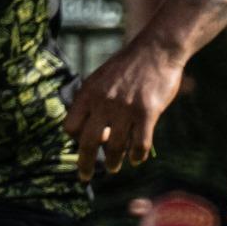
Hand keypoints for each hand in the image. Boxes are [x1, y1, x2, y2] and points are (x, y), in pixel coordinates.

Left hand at [63, 37, 185, 180]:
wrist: (156, 49)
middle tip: (85, 176)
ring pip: (115, 147)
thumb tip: (93, 133)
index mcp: (87, 93)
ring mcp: (125, 108)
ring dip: (114, 162)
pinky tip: (137, 159)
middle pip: (87, 142)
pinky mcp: (147, 112)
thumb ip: (93, 102)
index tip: (82, 144)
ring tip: (114, 167)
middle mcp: (103, 102)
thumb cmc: (128, 66)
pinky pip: (139, 144)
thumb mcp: (101, 79)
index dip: (75, 139)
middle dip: (85, 164)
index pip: (70, 127)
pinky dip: (137, 156)